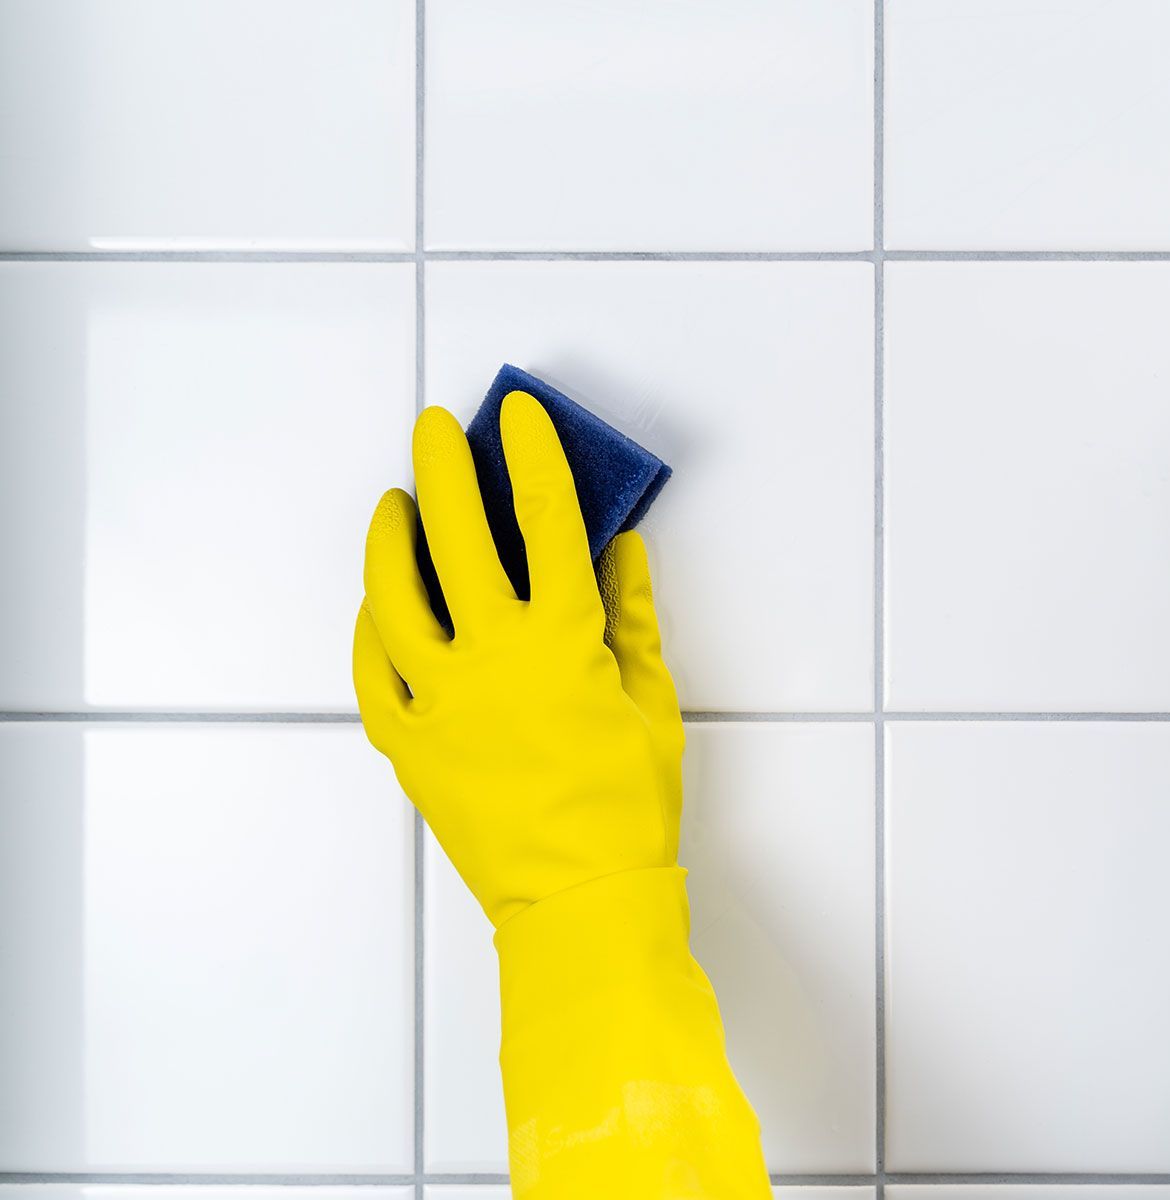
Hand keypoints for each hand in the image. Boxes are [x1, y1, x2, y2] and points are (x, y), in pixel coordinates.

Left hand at [353, 392, 683, 926]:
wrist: (582, 897)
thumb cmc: (628, 808)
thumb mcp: (653, 702)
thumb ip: (633, 618)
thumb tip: (624, 552)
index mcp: (565, 642)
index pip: (547, 520)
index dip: (533, 457)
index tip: (519, 417)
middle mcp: (494, 658)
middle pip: (459, 536)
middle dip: (446, 468)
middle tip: (437, 430)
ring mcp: (441, 700)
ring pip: (394, 595)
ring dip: (390, 538)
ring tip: (394, 504)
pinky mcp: (409, 742)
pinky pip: (372, 670)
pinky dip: (370, 629)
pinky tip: (376, 605)